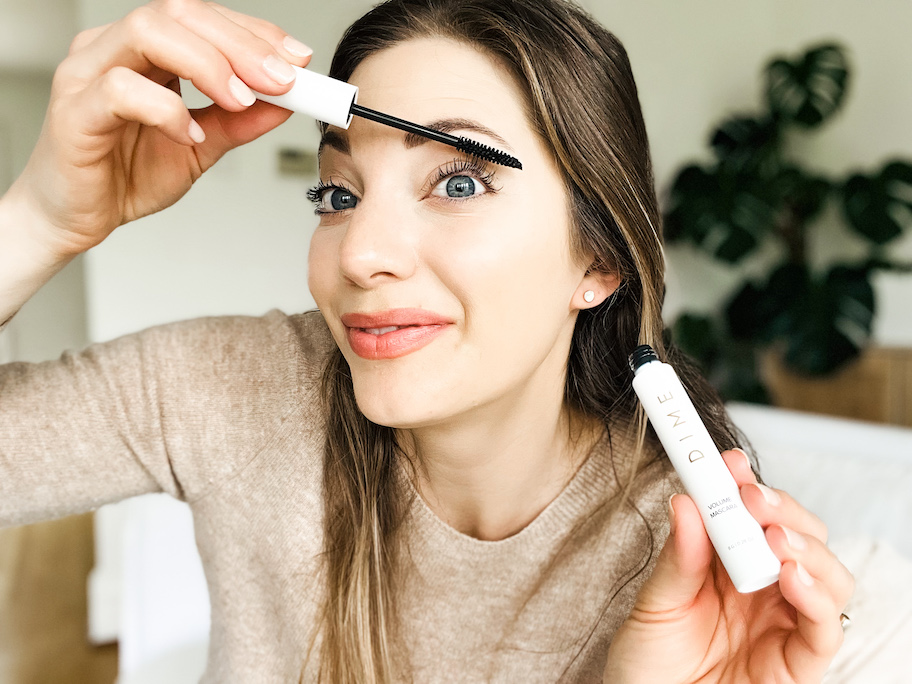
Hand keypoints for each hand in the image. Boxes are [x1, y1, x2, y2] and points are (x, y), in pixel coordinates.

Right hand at [7, 0, 311, 257]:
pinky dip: (166, 109)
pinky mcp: (74, 110)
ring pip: (148, 33)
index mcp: (144, 51)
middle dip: (241, 44)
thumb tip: (285, 103)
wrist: (76, 218)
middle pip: (179, 13)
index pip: (202, 18)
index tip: (296, 60)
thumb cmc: (125, 174)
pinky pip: (120, 89)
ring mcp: (88, 74)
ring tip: (242, 100)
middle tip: (282, 79)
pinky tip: (189, 135)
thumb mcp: (201, 146)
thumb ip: (239, 122)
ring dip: (208, 65)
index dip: (254, 32)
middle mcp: (112, 49)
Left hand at [604, 449, 853, 682]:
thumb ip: (678, 558)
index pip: (754, 517)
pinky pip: (826, 628)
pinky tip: (791, 576)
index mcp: (730, 567)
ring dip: (807, 548)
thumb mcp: (656, 603)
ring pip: (829, 575)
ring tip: (775, 537)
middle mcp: (765, 591)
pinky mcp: (798, 664)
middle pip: (800, 536)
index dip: (747, 486)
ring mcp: (785, 624)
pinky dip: (817, 598)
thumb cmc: (649, 663)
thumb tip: (685, 501)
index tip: (729, 463)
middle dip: (782, 509)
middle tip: (751, 497)